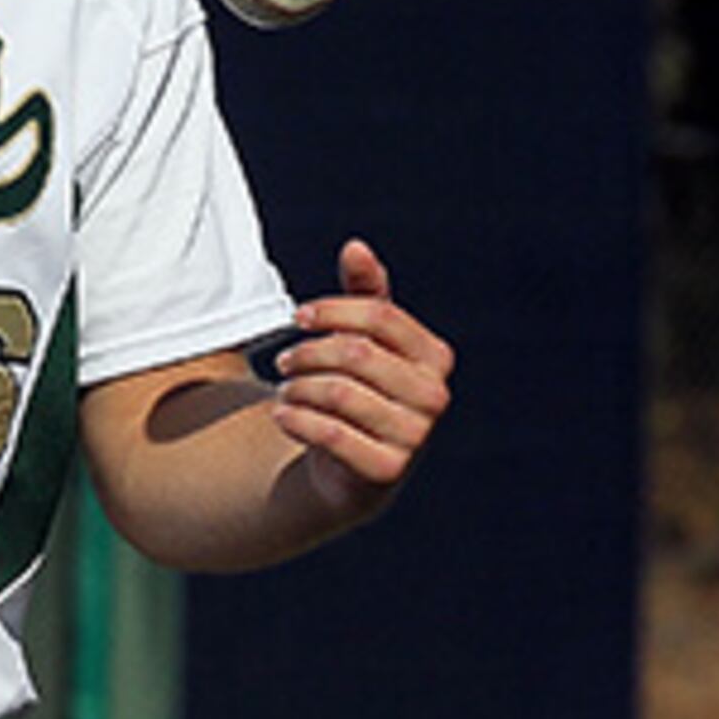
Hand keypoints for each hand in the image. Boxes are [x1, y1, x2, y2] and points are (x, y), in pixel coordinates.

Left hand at [269, 240, 453, 503]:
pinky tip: (283, 415)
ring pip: (340, 393)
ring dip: (298, 388)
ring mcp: (415, 437)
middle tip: (284, 362)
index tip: (298, 316)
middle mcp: (434, 397)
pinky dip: (297, 419)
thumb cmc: (361, 391)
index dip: (333, 311)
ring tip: (286, 392)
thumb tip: (356, 247)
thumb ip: (364, 294)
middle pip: (356, 353)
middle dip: (309, 352)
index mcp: (435, 357)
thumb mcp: (365, 341)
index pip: (381, 316)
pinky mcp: (387, 471)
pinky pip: (332, 433)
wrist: (351, 469)